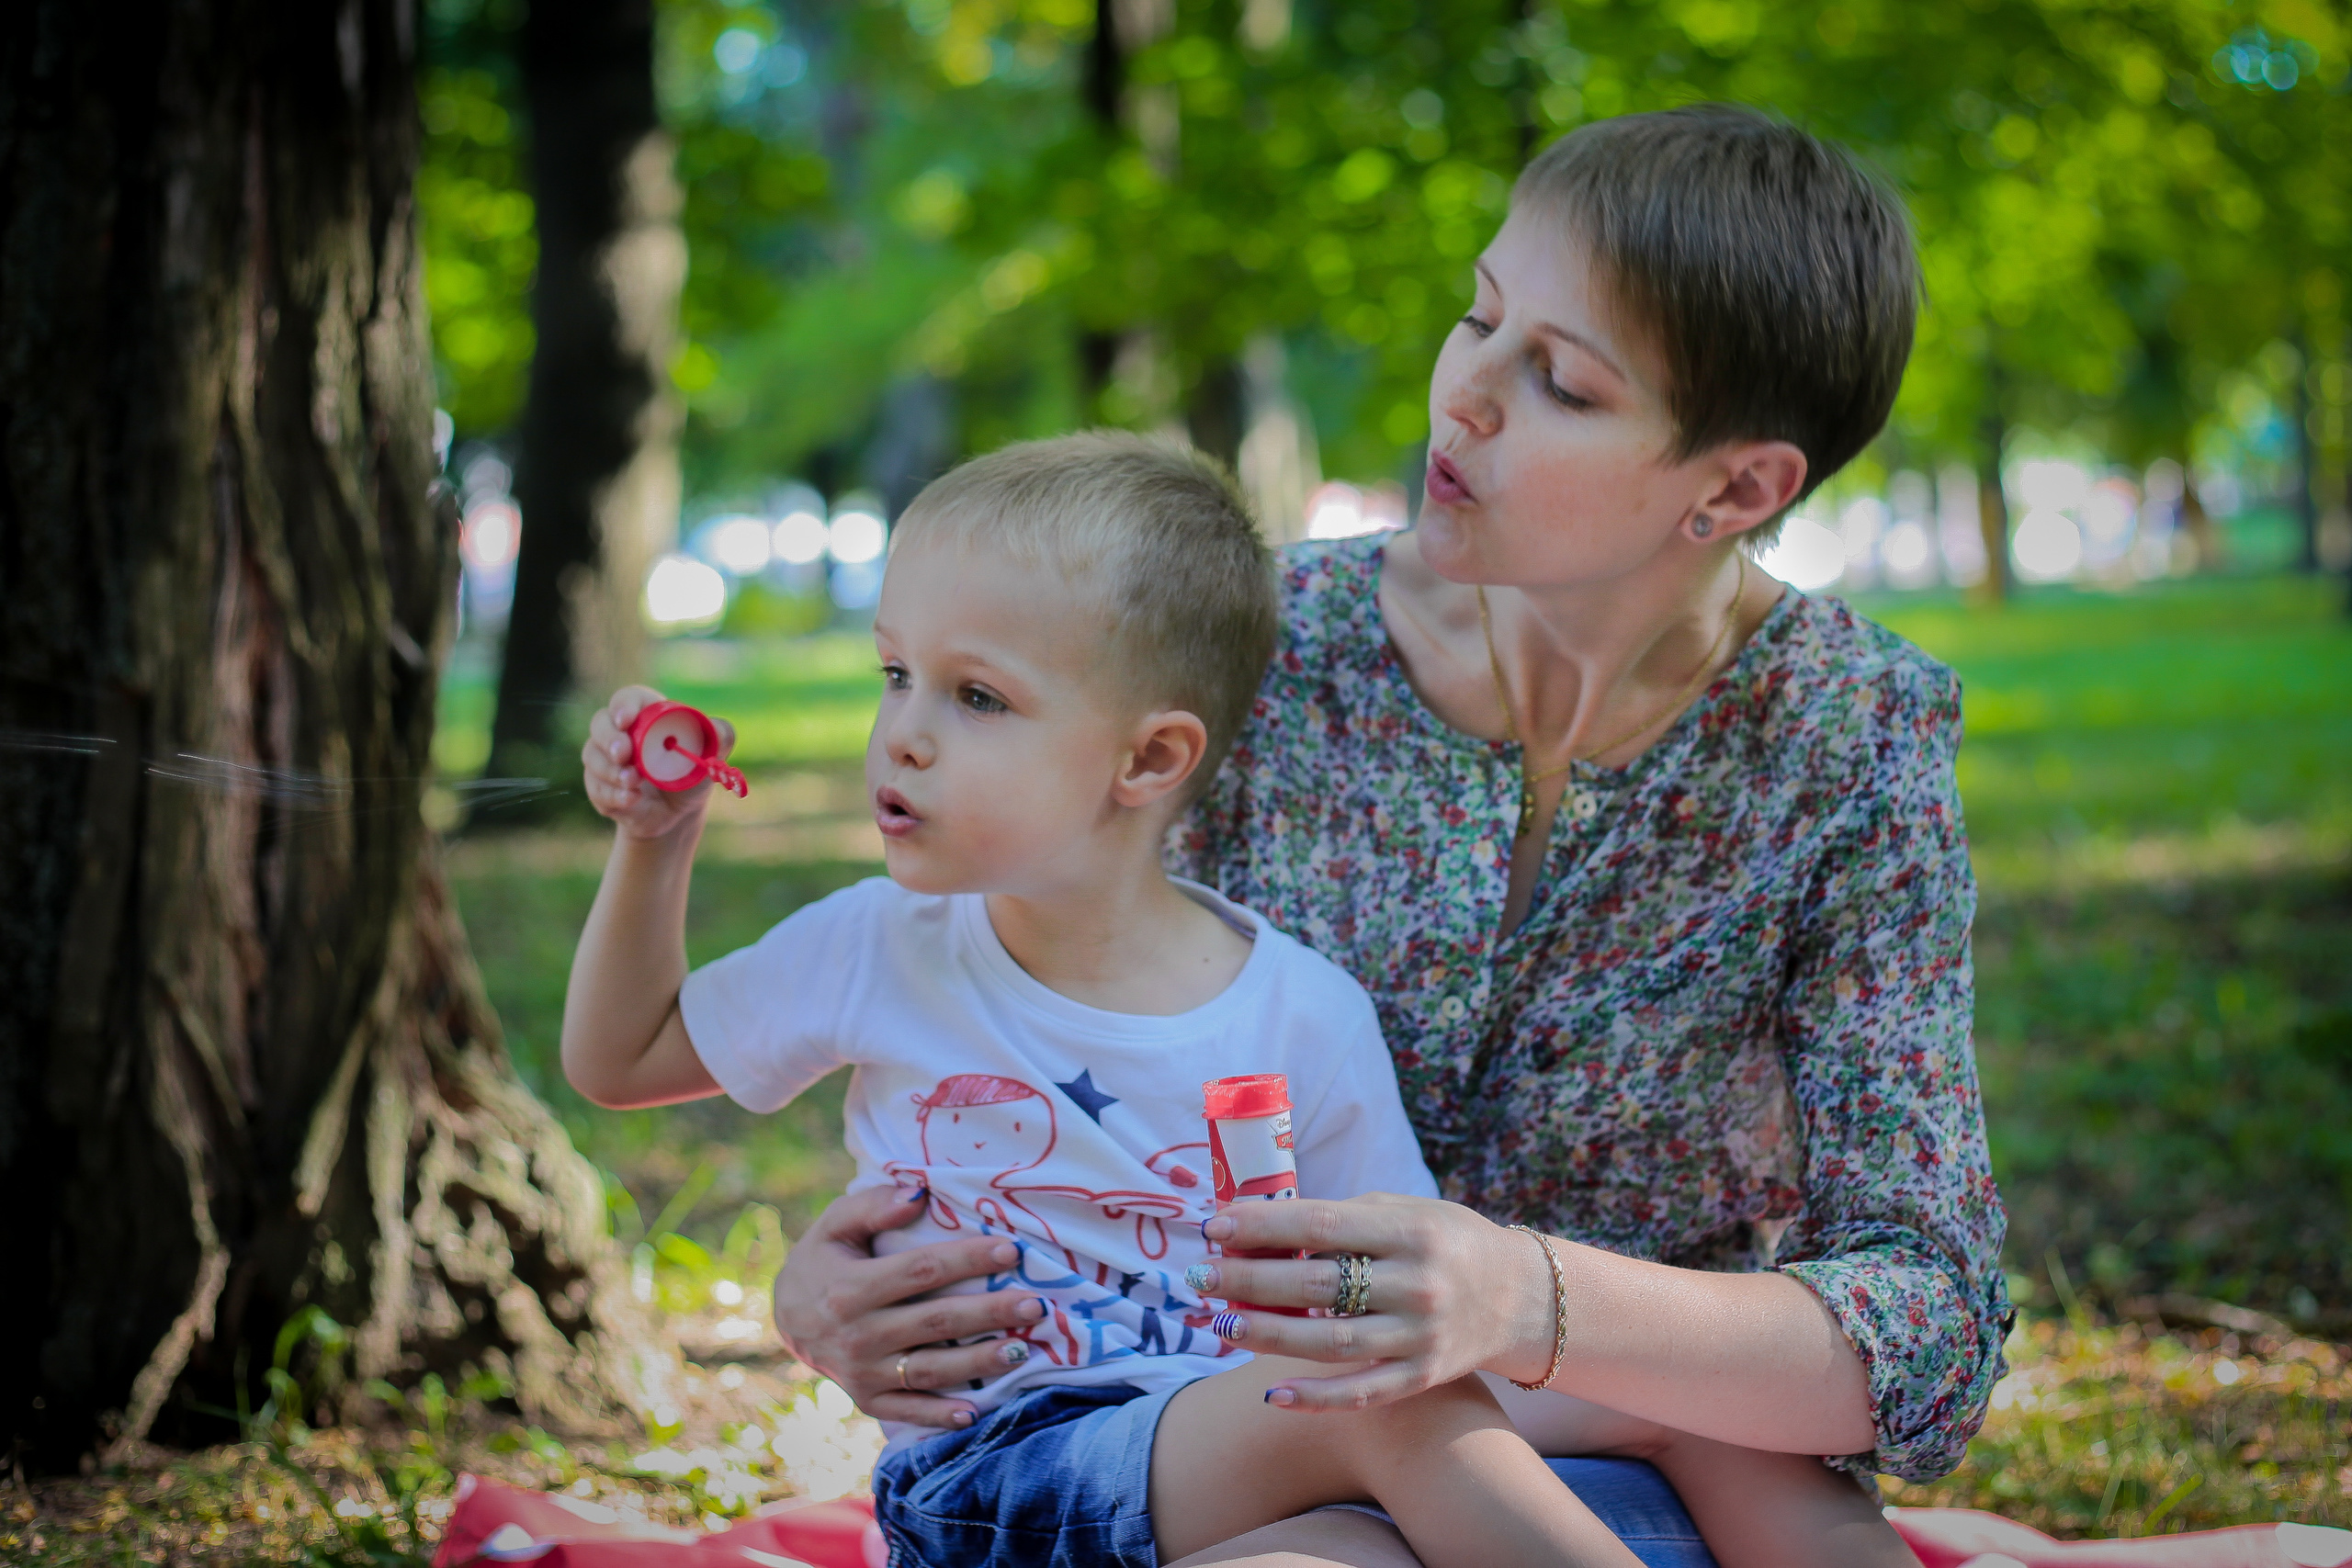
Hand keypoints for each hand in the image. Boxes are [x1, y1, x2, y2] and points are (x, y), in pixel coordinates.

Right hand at [582, 686, 734, 840]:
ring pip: (592, 756)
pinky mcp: (598, 787)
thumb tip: (718, 729)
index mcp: (646, 715)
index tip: (627, 720)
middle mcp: (620, 733)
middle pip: (600, 723)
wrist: (678, 814)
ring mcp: (605, 759)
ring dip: (611, 771)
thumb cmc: (692, 775)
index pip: (627, 699)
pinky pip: (595, 787)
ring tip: (634, 783)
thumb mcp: (712, 755)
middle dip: (609, 738)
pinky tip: (632, 800)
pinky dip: (613, 794)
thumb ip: (720, 735)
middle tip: (624, 754)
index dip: (623, 705)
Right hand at [771, 1184, 1050, 1428]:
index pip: (922, 1270)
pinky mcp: (866, 1399)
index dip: (968, 1259)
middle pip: (937, 1321)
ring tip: (1023, 1350)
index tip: (1011, 1249)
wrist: (786, 1317)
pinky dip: (939, 1415)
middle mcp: (858, 1334)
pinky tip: (975, 1413)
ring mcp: (862, 1373)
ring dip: (979, 1362)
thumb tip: (919, 1194)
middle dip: (990, 1313)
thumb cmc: (824, 1259)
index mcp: (851, 1288)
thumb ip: (873, 1205)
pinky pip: (907, 1411)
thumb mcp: (835, 1224)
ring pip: (931, 1369)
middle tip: (1035, 1304)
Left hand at [1189, 1193, 1553, 1412]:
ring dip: (1266, 1334)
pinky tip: (1271, 1394)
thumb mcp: (1404, 1211)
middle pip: (1317, 1286)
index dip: (1262, 1227)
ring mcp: (1420, 1335)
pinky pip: (1361, 1393)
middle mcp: (1417, 1284)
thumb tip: (1259, 1224)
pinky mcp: (1422, 1377)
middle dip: (1249, 1280)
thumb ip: (1342, 1219)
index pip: (1320, 1227)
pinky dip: (1315, 1398)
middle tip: (1200, 1274)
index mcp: (1410, 1230)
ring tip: (1219, 1322)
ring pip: (1329, 1343)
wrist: (1519, 1297)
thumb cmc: (1444, 1241)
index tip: (1215, 1227)